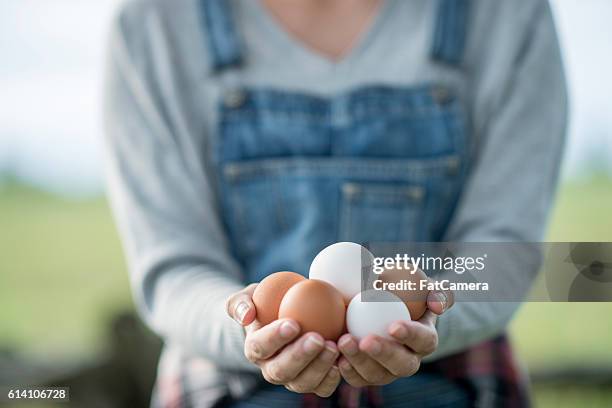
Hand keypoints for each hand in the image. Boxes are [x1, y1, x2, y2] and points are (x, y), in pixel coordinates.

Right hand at [226, 284, 341, 396]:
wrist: (290, 314)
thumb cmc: (270, 302)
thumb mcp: (252, 295)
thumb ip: (242, 302)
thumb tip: (246, 316)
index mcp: (255, 349)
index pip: (260, 346)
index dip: (275, 338)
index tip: (293, 323)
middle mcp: (271, 369)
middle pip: (281, 370)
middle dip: (299, 356)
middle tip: (317, 338)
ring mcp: (292, 379)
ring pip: (302, 383)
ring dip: (318, 367)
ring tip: (333, 347)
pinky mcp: (313, 383)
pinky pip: (322, 388)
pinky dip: (331, 379)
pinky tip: (341, 362)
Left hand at [337, 289, 453, 386]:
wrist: (372, 304)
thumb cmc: (398, 289)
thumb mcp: (417, 283)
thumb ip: (432, 289)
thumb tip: (436, 303)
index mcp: (425, 339)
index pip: (424, 340)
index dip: (411, 335)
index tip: (393, 326)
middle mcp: (408, 360)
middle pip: (402, 365)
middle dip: (385, 354)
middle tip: (366, 340)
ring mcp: (387, 371)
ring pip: (378, 375)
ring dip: (360, 361)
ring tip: (343, 342)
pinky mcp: (365, 375)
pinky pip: (358, 379)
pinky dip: (347, 370)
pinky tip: (335, 357)